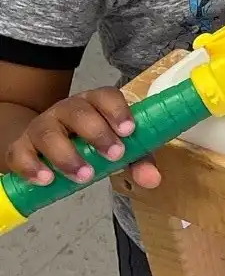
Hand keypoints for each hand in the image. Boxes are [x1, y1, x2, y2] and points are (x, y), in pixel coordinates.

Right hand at [6, 89, 160, 189]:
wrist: (44, 146)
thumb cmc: (90, 144)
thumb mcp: (118, 149)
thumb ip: (138, 161)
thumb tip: (153, 180)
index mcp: (95, 104)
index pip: (106, 96)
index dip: (117, 110)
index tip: (129, 130)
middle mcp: (67, 110)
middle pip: (79, 113)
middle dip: (98, 134)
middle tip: (114, 156)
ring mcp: (42, 126)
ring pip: (49, 133)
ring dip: (67, 155)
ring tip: (84, 176)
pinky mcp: (20, 146)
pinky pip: (20, 153)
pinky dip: (32, 166)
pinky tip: (46, 179)